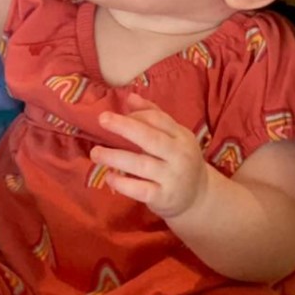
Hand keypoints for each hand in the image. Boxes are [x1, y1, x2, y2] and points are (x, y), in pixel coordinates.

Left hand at [90, 93, 207, 219]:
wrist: (199, 197)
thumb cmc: (178, 160)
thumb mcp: (173, 136)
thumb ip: (153, 116)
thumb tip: (130, 96)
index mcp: (182, 136)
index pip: (158, 120)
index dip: (135, 115)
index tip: (115, 118)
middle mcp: (179, 156)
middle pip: (151, 139)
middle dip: (125, 127)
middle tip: (102, 119)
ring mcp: (172, 178)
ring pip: (141, 165)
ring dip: (115, 157)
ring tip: (95, 153)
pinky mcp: (163, 197)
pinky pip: (140, 190)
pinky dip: (122, 184)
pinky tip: (109, 177)